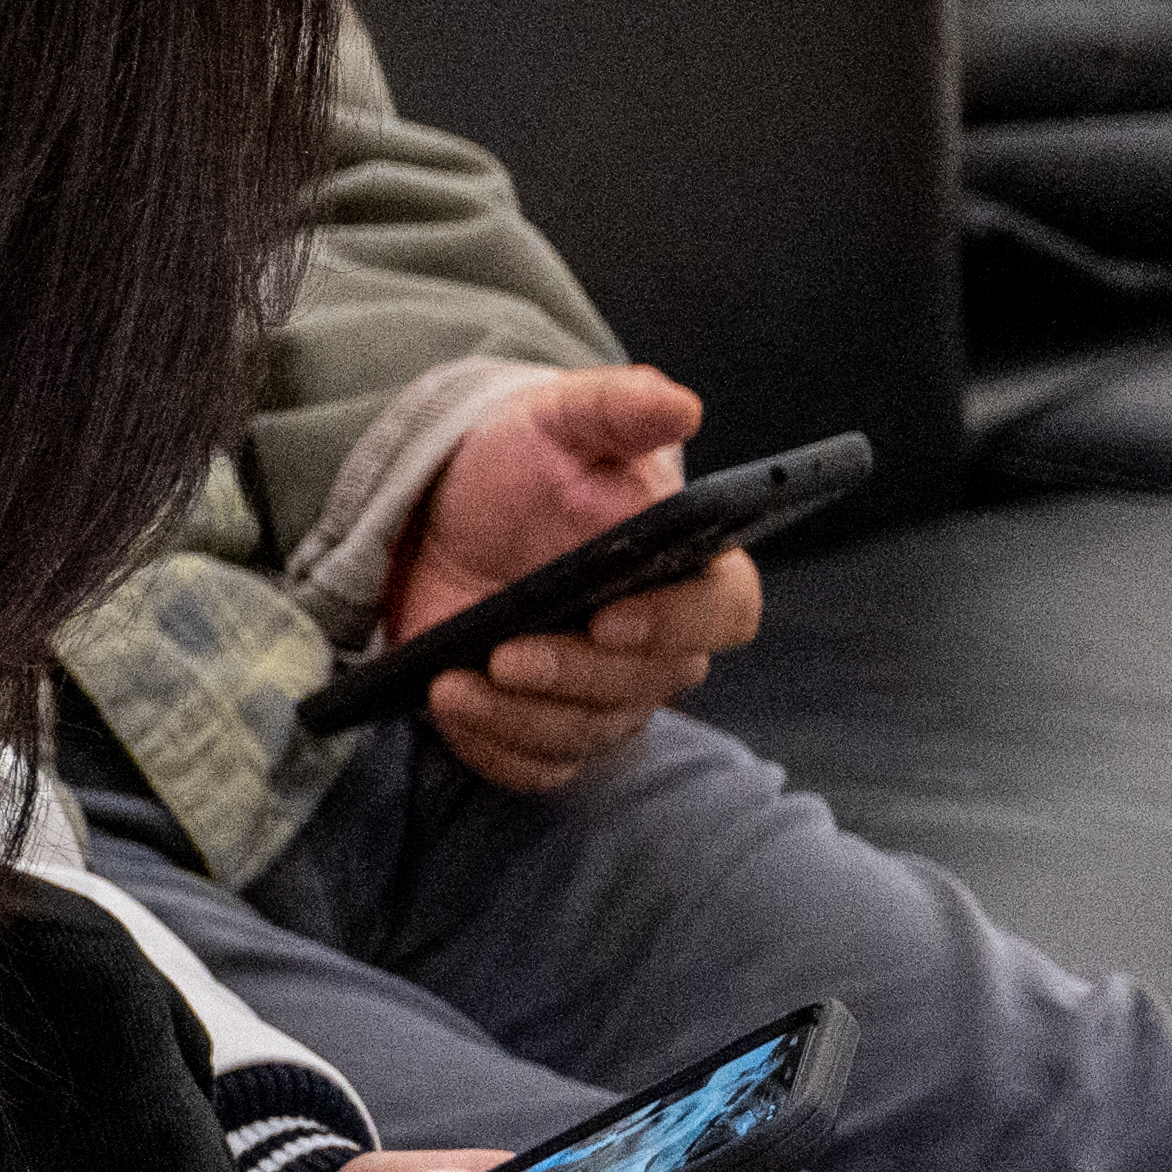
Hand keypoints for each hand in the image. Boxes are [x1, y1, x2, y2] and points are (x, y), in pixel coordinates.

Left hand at [394, 365, 759, 795]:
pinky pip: (539, 765)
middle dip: (574, 674)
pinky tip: (449, 713)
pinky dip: (496, 749)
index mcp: (689, 569)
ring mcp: (604, 693)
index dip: (678, 622)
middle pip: (647, 685)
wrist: (446, 512)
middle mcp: (660, 643)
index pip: (725, 612)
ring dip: (522, 718)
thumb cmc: (523, 464)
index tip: (612, 616)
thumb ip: (619, 407)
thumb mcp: (560, 418)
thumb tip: (681, 406)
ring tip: (452, 684)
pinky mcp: (544, 725)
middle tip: (504, 652)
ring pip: (590, 732)